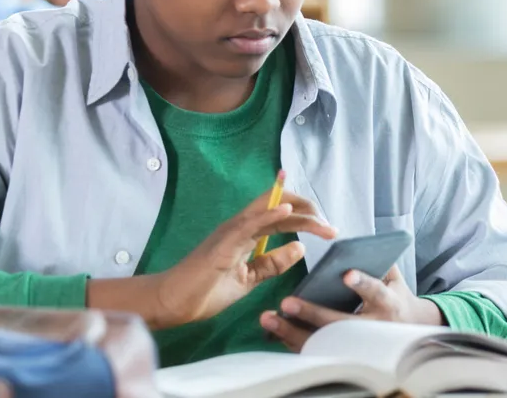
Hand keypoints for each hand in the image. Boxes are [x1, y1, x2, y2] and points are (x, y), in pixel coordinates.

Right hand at [144, 185, 335, 328]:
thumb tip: (301, 248)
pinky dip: (269, 215)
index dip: (306, 216)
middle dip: (309, 212)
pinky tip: (287, 211)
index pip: (282, 215)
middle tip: (331, 228)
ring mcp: (231, 231)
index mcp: (247, 232)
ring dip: (298, 213)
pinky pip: (249, 224)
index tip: (328, 228)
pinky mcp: (223, 243)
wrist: (175, 302)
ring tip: (320, 221)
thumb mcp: (249, 278)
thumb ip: (272, 264)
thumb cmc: (206, 290)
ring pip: (269, 209)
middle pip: (280, 205)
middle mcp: (241, 225)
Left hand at [260, 265, 444, 351]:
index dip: (362, 284)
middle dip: (312, 313)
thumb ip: (378, 261)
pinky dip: (292, 342)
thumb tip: (359, 243)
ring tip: (268, 318)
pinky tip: (273, 332)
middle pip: (339, 323)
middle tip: (286, 302)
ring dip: (292, 331)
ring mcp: (356, 346)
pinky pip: (315, 352)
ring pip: (322, 342)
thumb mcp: (394, 279)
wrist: (407, 332)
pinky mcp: (342, 355)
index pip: (375, 291)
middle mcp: (372, 327)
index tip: (346, 274)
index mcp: (387, 303)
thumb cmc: (394, 297)